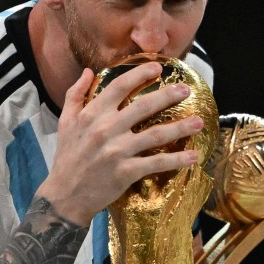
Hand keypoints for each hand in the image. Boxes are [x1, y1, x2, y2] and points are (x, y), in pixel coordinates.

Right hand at [38, 61, 204, 224]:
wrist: (64, 195)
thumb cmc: (67, 157)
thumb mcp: (64, 122)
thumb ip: (75, 94)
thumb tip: (88, 71)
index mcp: (92, 114)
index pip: (118, 87)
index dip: (139, 74)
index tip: (157, 68)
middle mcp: (106, 129)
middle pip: (143, 107)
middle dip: (168, 96)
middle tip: (187, 89)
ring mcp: (117, 151)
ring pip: (155, 135)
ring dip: (180, 127)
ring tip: (199, 122)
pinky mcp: (126, 172)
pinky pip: (156, 164)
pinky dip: (176, 160)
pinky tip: (192, 157)